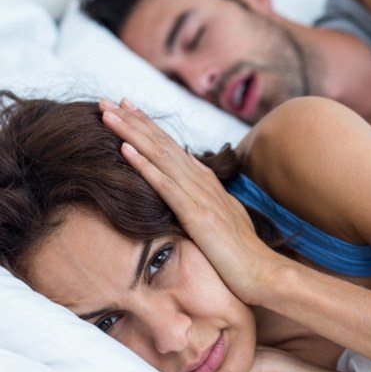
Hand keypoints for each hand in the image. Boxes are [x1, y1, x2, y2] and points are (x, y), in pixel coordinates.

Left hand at [99, 98, 283, 303]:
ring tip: (108, 114)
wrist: (262, 271)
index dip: (148, 127)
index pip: (172, 147)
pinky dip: (145, 166)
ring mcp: (200, 195)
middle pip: (163, 144)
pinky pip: (165, 185)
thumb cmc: (241, 250)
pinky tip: (125, 150)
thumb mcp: (223, 216)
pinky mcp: (196, 214)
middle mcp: (202, 181)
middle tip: (107, 100)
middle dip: (134, 120)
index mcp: (207, 182)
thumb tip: (191, 178)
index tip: (128, 110)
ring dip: (132, 133)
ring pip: (160, 157)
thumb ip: (207, 196)